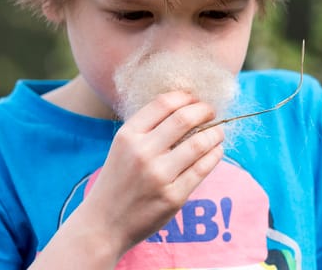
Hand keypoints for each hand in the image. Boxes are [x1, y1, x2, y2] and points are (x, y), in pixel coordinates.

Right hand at [78, 91, 225, 258]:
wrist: (103, 224)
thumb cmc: (117, 181)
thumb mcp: (122, 147)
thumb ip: (148, 128)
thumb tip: (186, 107)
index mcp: (128, 135)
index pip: (164, 103)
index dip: (185, 96)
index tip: (195, 99)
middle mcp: (142, 152)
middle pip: (184, 118)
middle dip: (205, 110)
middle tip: (211, 112)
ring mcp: (159, 175)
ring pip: (200, 142)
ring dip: (215, 133)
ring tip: (218, 131)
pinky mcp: (174, 197)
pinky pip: (203, 168)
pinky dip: (215, 154)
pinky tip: (216, 150)